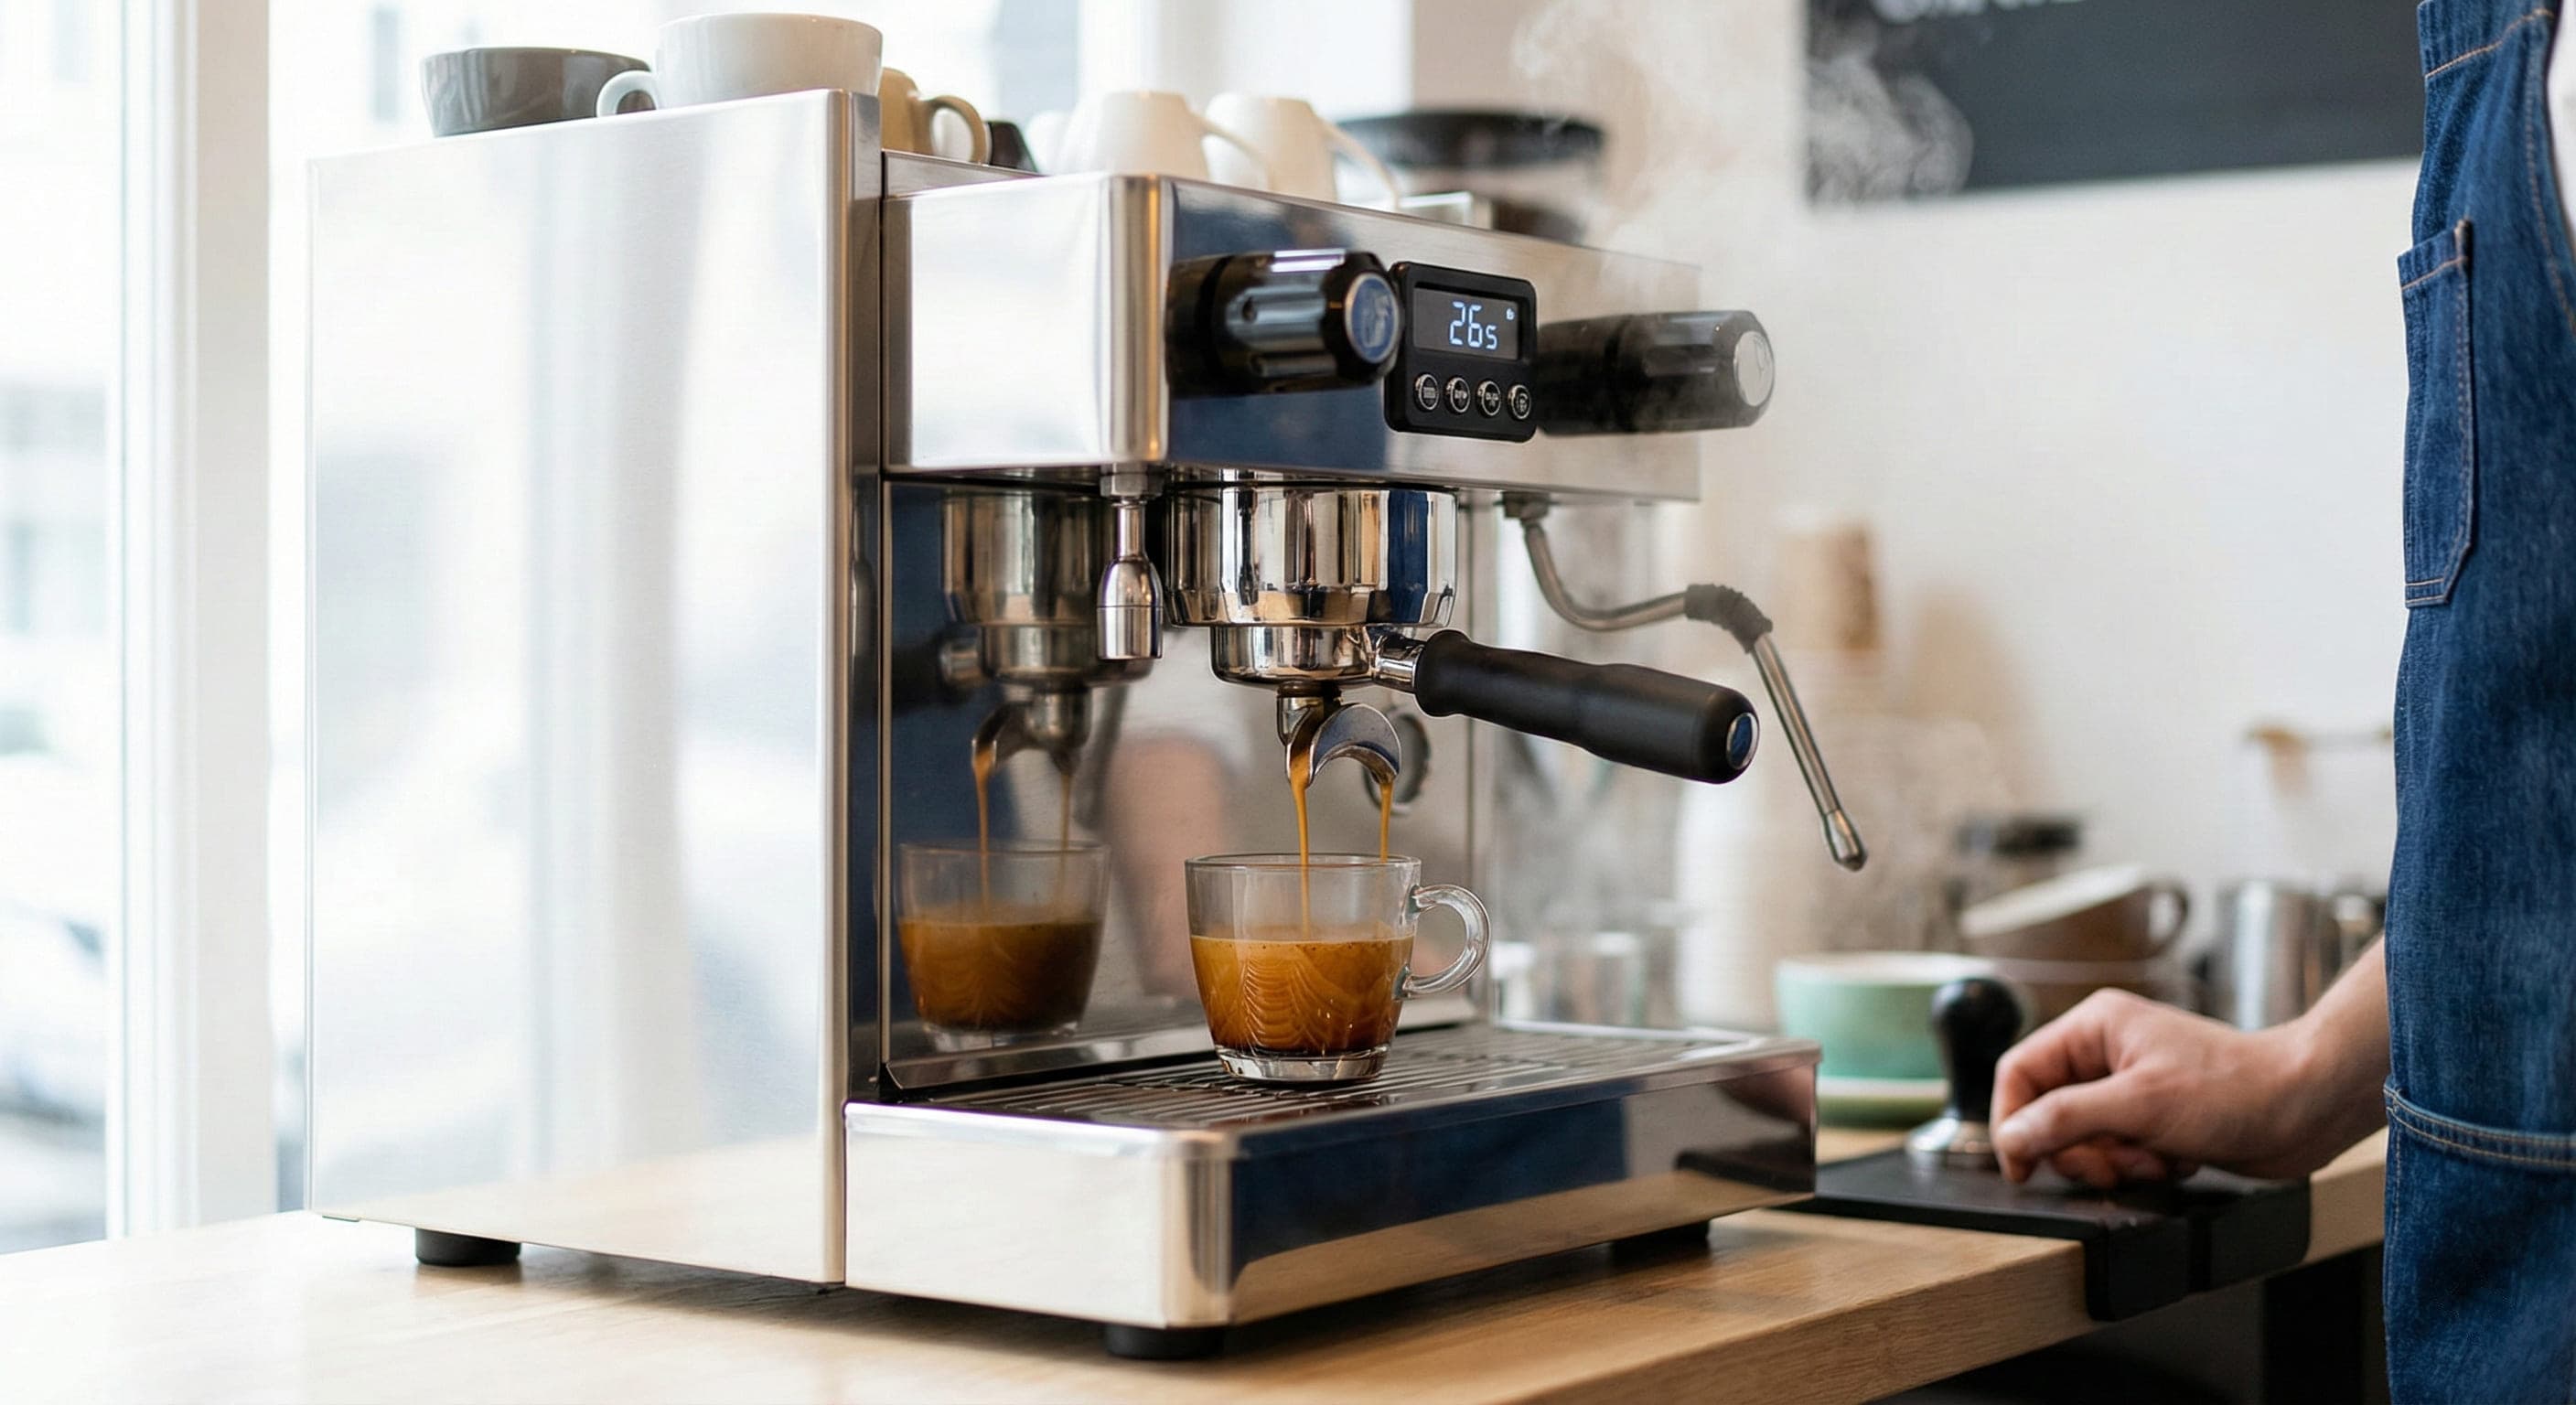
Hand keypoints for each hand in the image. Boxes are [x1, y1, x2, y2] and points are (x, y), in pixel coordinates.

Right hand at [1990, 985, 2381, 1186]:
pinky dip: (2139, 1165)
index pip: (2019, 1072)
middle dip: (2080, 1149)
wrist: (2305, 1109)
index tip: (2021, 1166)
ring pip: (2082, 1138)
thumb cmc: (2233, 1089)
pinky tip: (2174, 1158)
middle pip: (2048, 1112)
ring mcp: (2129, 1085)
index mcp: (2094, 1027)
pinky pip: (2115, 1151)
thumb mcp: (2138, 1104)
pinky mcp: (2152, 1117)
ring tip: (2156, 1157)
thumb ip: (2064, 1118)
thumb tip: (2011, 1137)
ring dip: (2114, 1161)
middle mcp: (2105, 1051)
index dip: (2012, 1121)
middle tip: (2114, 1162)